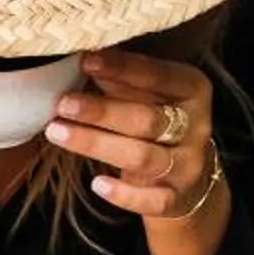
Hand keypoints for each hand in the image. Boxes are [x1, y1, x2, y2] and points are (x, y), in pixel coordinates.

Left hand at [43, 49, 220, 221]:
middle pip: (146, 119)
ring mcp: (187, 166)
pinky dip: (124, 194)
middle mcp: (196, 127)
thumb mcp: (149, 95)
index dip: (122, 69)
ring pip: (142, 157)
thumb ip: (121, 79)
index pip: (158, 76)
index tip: (85, 60)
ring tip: (57, 132)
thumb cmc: (158, 123)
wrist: (189, 179)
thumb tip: (80, 54)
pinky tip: (97, 185)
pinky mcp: (176, 199)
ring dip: (97, 144)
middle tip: (63, 103)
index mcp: (192, 90)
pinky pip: (151, 200)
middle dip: (102, 111)